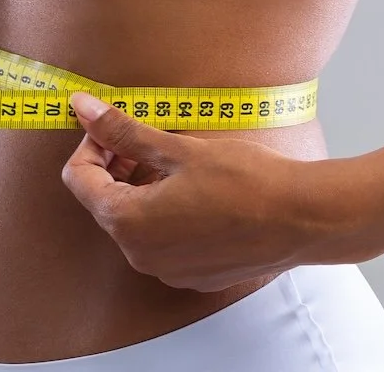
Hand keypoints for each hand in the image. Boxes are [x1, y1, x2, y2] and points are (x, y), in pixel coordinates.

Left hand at [60, 92, 377, 291]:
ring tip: (176, 161)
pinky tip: (198, 192)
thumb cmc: (246, 180)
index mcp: (127, 222)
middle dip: (117, 166)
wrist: (304, 218)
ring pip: (135, 222)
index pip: (78, 179)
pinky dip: (167, 214)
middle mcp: (139, 255)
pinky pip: (164, 242)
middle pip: (106, 202)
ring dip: (142, 189)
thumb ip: (123, 131)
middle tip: (145, 136)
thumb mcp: (178, 148)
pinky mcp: (193, 275)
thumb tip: (81, 107)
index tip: (111, 124)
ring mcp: (167, 270)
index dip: (91, 144)